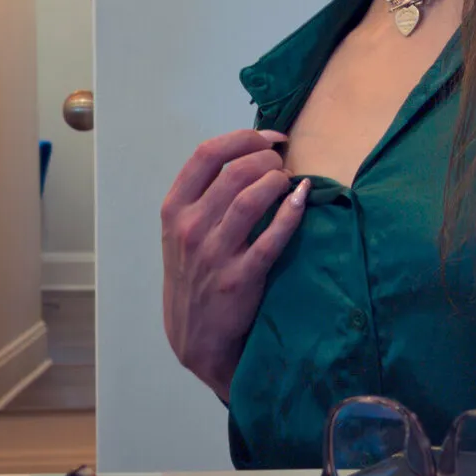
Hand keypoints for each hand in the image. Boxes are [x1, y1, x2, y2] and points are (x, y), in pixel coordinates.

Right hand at [161, 128, 309, 402]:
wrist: (195, 337)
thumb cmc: (194, 275)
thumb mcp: (181, 232)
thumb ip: (204, 195)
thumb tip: (249, 154)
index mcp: (173, 210)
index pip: (206, 155)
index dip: (244, 137)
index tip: (271, 138)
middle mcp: (190, 228)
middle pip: (236, 172)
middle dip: (268, 159)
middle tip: (283, 165)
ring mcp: (214, 253)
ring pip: (253, 198)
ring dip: (279, 181)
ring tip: (289, 182)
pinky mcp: (241, 277)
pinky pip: (273, 237)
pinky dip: (292, 212)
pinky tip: (302, 200)